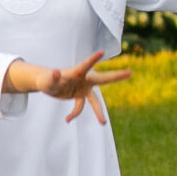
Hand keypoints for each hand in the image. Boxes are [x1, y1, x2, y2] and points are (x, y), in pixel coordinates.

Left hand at [10, 49, 133, 124]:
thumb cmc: (46, 79)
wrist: (46, 83)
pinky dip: (73, 114)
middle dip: (116, 76)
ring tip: (103, 123)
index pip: (86, 65)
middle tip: (130, 72)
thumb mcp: (48, 80)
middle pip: (103, 79)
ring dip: (98, 112)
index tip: (102, 52)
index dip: (93, 59)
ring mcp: (82, 88)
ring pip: (94, 101)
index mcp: (76, 72)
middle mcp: (83, 79)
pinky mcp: (79, 96)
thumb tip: (56, 72)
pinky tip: (66, 119)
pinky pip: (80, 107)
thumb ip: (53, 77)